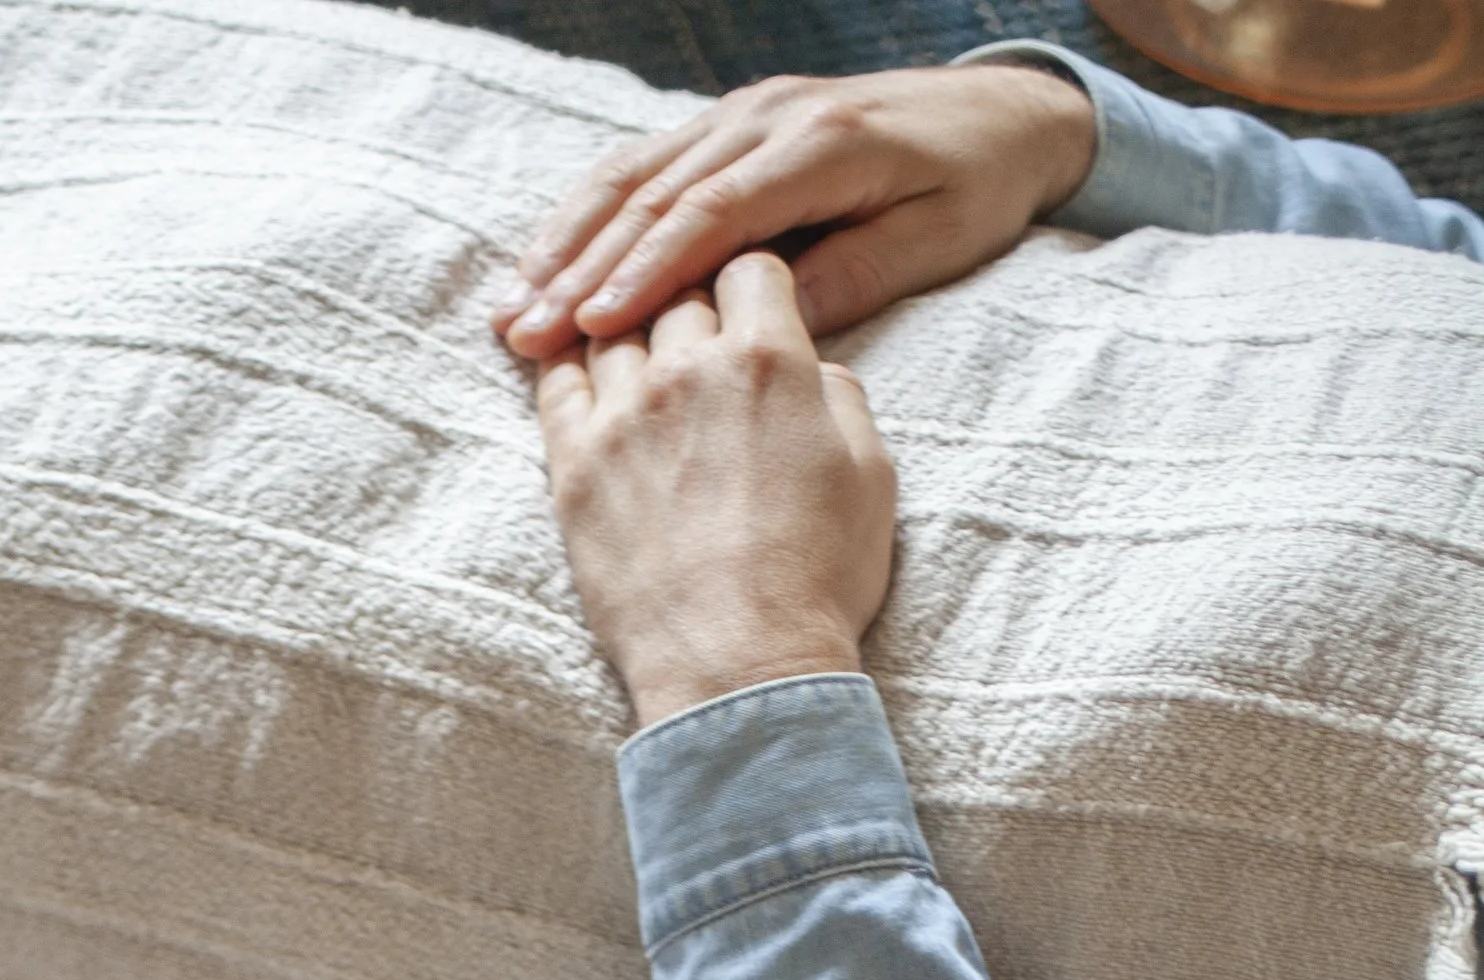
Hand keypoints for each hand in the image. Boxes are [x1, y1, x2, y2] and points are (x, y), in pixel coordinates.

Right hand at [497, 63, 1095, 353]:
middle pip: (656, 195)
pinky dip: (587, 217)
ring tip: (511, 308)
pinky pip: (643, 166)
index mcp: (820, 145)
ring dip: (566, 244)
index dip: (646, 273)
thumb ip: (857, 275)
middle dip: (581, 268)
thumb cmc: (974, 187)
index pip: (712, 215)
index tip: (592, 329)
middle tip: (523, 334)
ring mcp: (742, 115)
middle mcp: (768, 118)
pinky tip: (543, 264)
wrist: (1001, 111)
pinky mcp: (729, 126)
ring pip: (634, 176)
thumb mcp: (936, 238)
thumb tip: (774, 328)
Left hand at [537, 254, 896, 728]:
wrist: (740, 668)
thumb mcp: (871, 475)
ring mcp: (622, 416)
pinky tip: (572, 373)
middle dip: (692, 309)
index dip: (754, 286)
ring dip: (628, 334)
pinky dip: (562, 365)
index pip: (750, 268)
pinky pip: (552, 384)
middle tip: (696, 348)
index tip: (752, 314)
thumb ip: (841, 397)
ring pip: (611, 328)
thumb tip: (815, 368)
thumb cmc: (817, 581)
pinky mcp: (573, 468)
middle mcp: (688, 369)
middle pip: (677, 291)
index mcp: (768, 358)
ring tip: (639, 364)